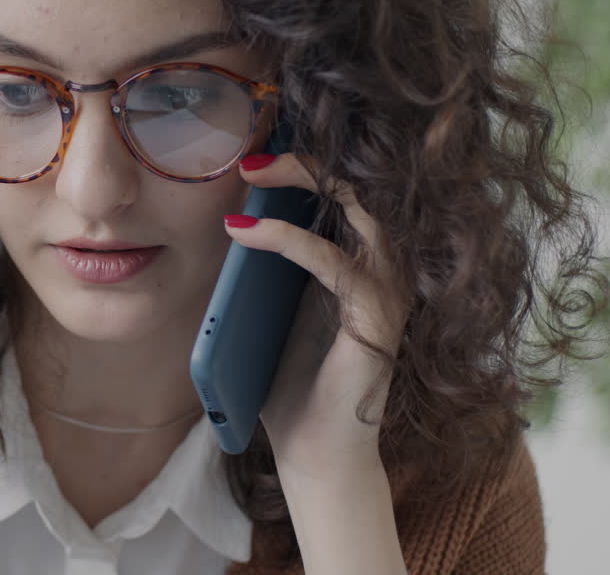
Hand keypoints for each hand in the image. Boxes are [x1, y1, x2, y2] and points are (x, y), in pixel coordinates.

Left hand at [224, 152, 409, 475]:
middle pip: (358, 190)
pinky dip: (287, 241)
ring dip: (303, 185)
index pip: (342, 197)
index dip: (303, 168)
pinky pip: (335, 263)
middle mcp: (379, 272)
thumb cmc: (288, 387)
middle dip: (306, 163)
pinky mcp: (377, 321)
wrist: (313, 453)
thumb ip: (258, 271)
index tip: (251, 155)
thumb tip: (224, 216)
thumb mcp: (264, 313)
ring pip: (359, 213)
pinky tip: (245, 234)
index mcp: (353, 266)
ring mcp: (385, 294)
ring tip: (250, 176)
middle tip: (251, 157)